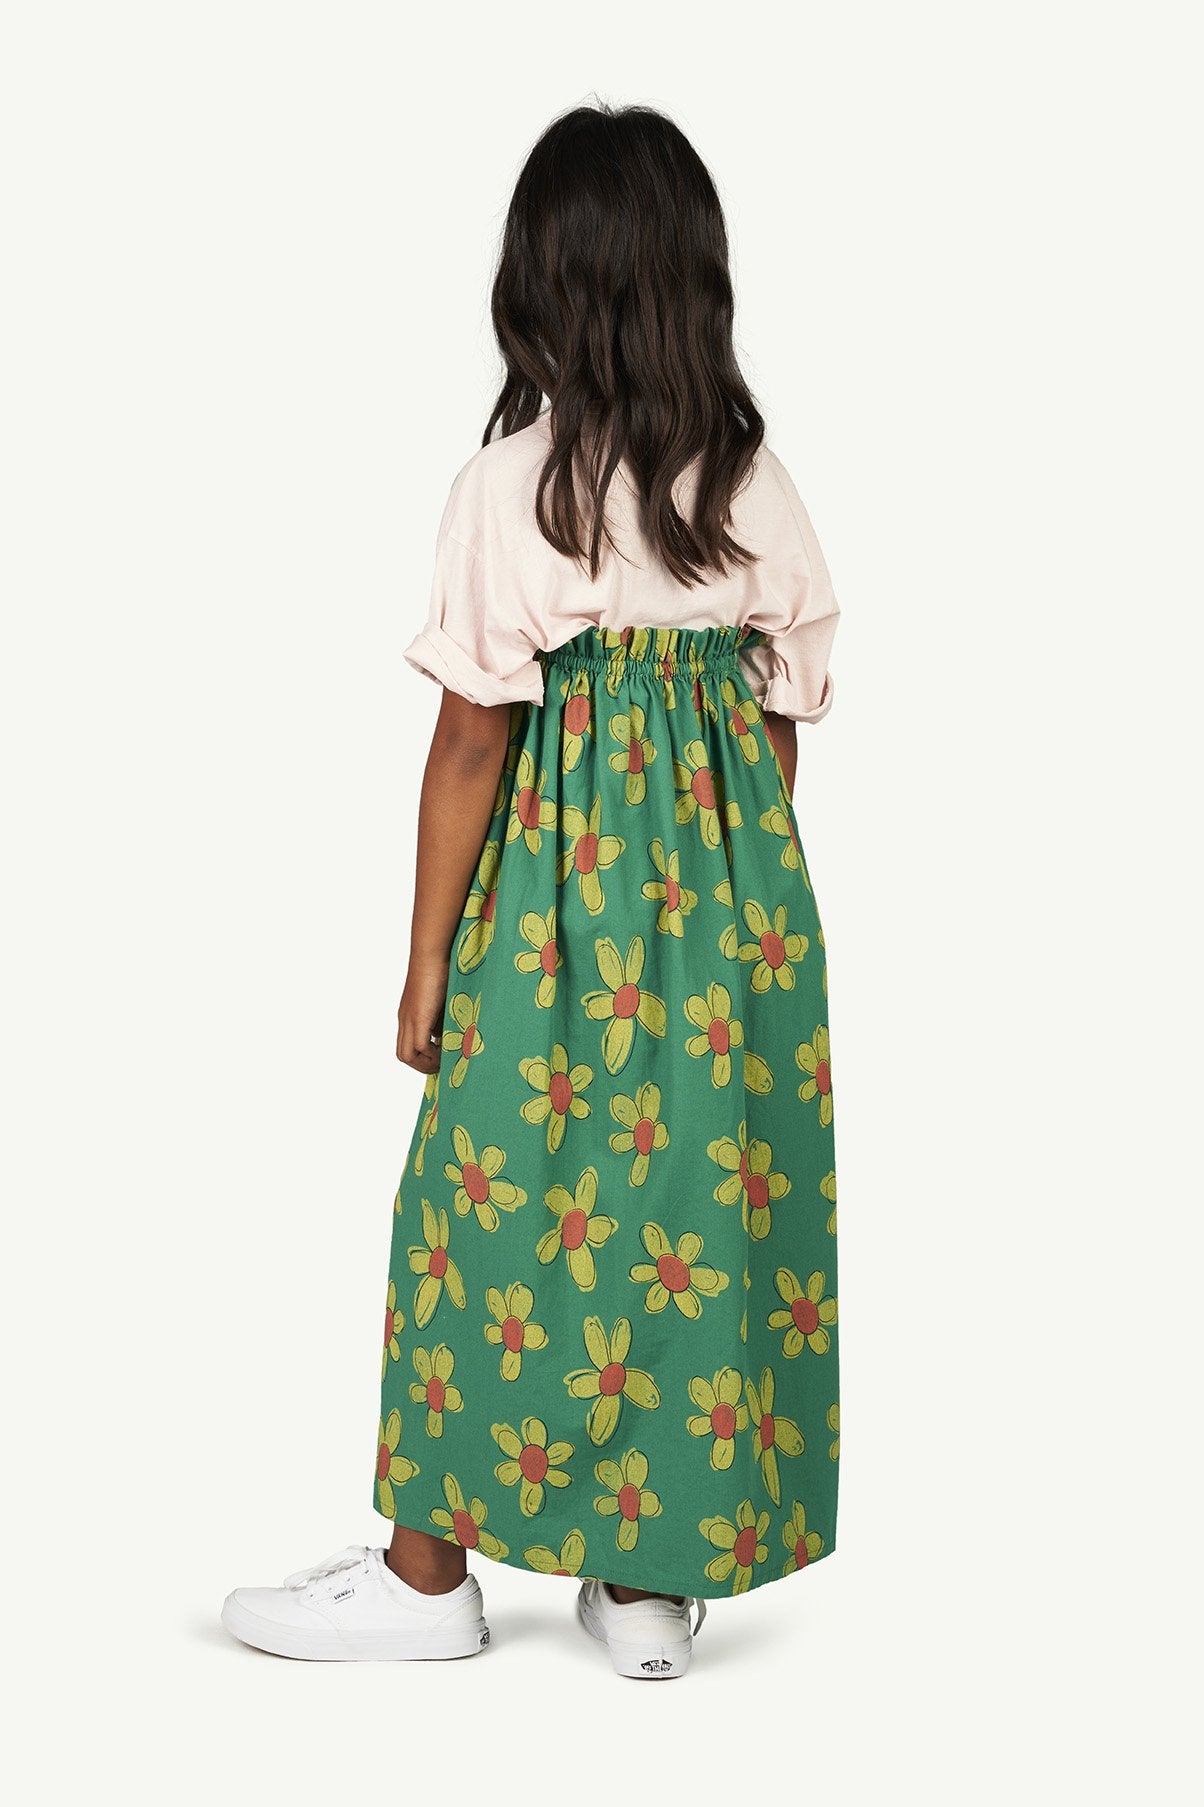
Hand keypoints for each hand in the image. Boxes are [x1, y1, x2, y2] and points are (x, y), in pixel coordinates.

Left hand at [396, 953, 448, 1072]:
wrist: (432, 953)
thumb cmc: (440, 968)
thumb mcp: (442, 998)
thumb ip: (442, 1015)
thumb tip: (449, 1032)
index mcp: (409, 1015)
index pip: (407, 1045)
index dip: (422, 1056)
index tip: (439, 1058)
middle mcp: (405, 1019)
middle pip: (403, 1054)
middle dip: (422, 1065)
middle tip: (441, 1065)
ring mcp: (409, 1019)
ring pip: (406, 1055)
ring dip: (425, 1063)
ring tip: (443, 1061)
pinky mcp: (418, 1018)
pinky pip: (418, 1047)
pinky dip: (430, 1054)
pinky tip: (445, 1050)